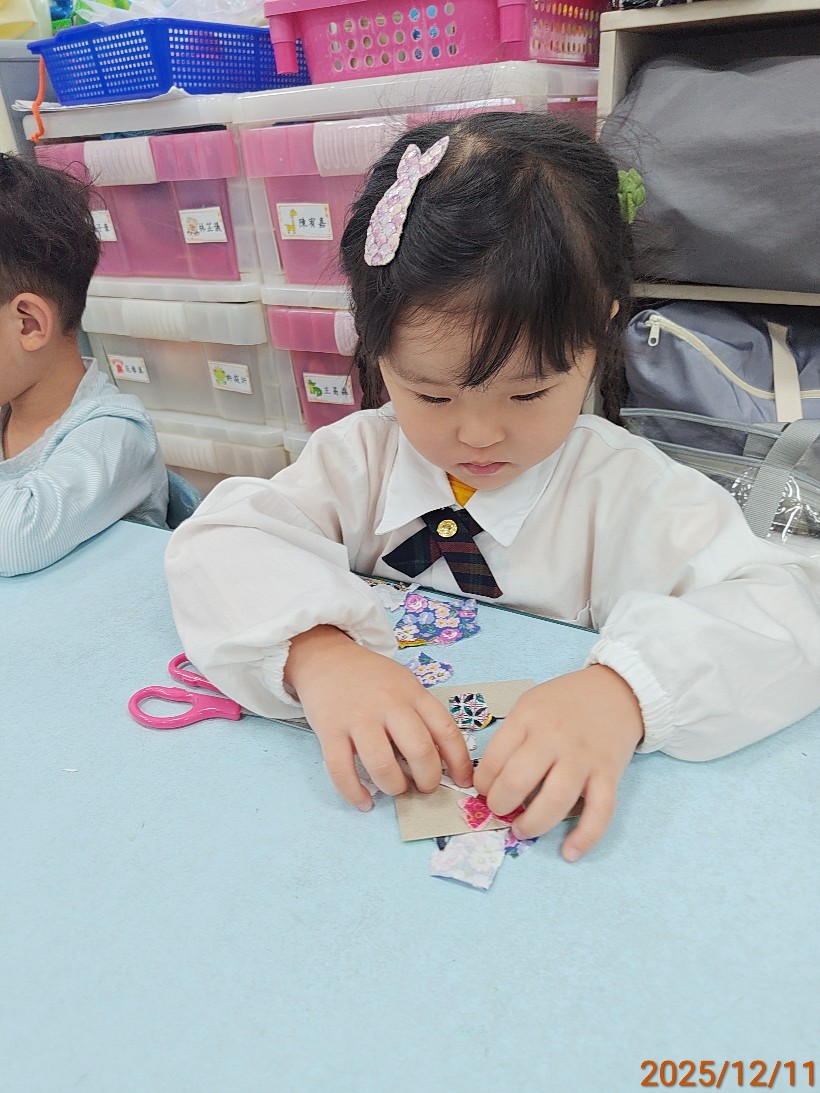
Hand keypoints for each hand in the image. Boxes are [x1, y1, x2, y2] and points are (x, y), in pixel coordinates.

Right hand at [284, 625, 472, 810]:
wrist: (326, 658)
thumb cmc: (371, 678)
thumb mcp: (405, 684)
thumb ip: (422, 714)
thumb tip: (442, 758)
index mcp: (412, 693)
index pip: (446, 730)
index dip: (459, 761)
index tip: (463, 781)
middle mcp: (388, 704)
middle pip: (419, 750)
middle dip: (427, 779)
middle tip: (424, 786)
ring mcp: (357, 718)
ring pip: (382, 765)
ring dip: (393, 786)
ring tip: (395, 787)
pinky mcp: (330, 730)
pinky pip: (342, 770)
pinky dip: (354, 793)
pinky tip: (364, 801)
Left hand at [473, 665, 643, 860]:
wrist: (616, 691)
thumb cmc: (566, 702)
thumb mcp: (530, 705)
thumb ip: (512, 738)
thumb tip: (491, 781)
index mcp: (529, 717)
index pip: (494, 758)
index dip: (483, 782)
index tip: (485, 790)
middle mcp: (554, 737)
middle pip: (517, 780)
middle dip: (500, 804)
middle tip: (500, 809)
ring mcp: (583, 757)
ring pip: (555, 799)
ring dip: (532, 823)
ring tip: (521, 829)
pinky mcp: (609, 774)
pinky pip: (599, 811)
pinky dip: (585, 837)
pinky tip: (570, 852)